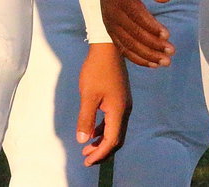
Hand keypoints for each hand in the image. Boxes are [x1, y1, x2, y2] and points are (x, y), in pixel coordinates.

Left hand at [77, 42, 130, 165]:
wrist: (108, 47)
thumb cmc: (97, 70)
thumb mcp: (88, 95)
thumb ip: (86, 119)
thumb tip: (83, 140)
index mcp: (118, 110)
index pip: (111, 140)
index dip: (99, 153)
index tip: (86, 161)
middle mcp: (124, 108)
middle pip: (116, 138)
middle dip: (101, 150)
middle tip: (86, 157)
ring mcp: (123, 102)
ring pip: (115, 129)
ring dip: (102, 140)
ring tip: (87, 146)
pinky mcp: (120, 97)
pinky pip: (114, 119)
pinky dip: (104, 128)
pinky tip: (93, 130)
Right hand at [97, 0, 173, 66]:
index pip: (138, 17)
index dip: (152, 27)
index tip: (168, 35)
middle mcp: (113, 14)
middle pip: (134, 35)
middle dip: (153, 46)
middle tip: (171, 53)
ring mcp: (110, 24)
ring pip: (128, 45)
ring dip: (147, 56)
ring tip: (165, 62)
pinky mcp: (110, 31)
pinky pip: (123, 48)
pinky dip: (137, 58)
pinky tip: (152, 64)